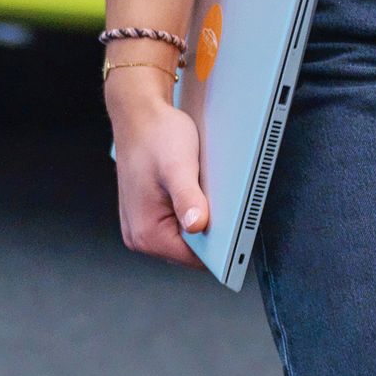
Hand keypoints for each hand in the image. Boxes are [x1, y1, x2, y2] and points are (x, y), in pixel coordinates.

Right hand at [109, 78, 213, 264]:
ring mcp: (142, 226)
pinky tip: (195, 190)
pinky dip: (192, 211)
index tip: (235, 229)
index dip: (219, 246)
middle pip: (191, 251)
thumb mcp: (178, 166)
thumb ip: (187, 198)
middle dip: (210, 231)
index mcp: (145, 233)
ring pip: (186, 238)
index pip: (194, 259)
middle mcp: (140, 236)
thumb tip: (197, 225)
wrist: (139, 115)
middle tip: (220, 201)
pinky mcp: (149, 215)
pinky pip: (178, 225)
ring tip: (204, 191)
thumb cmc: (155, 136)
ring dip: (201, 219)